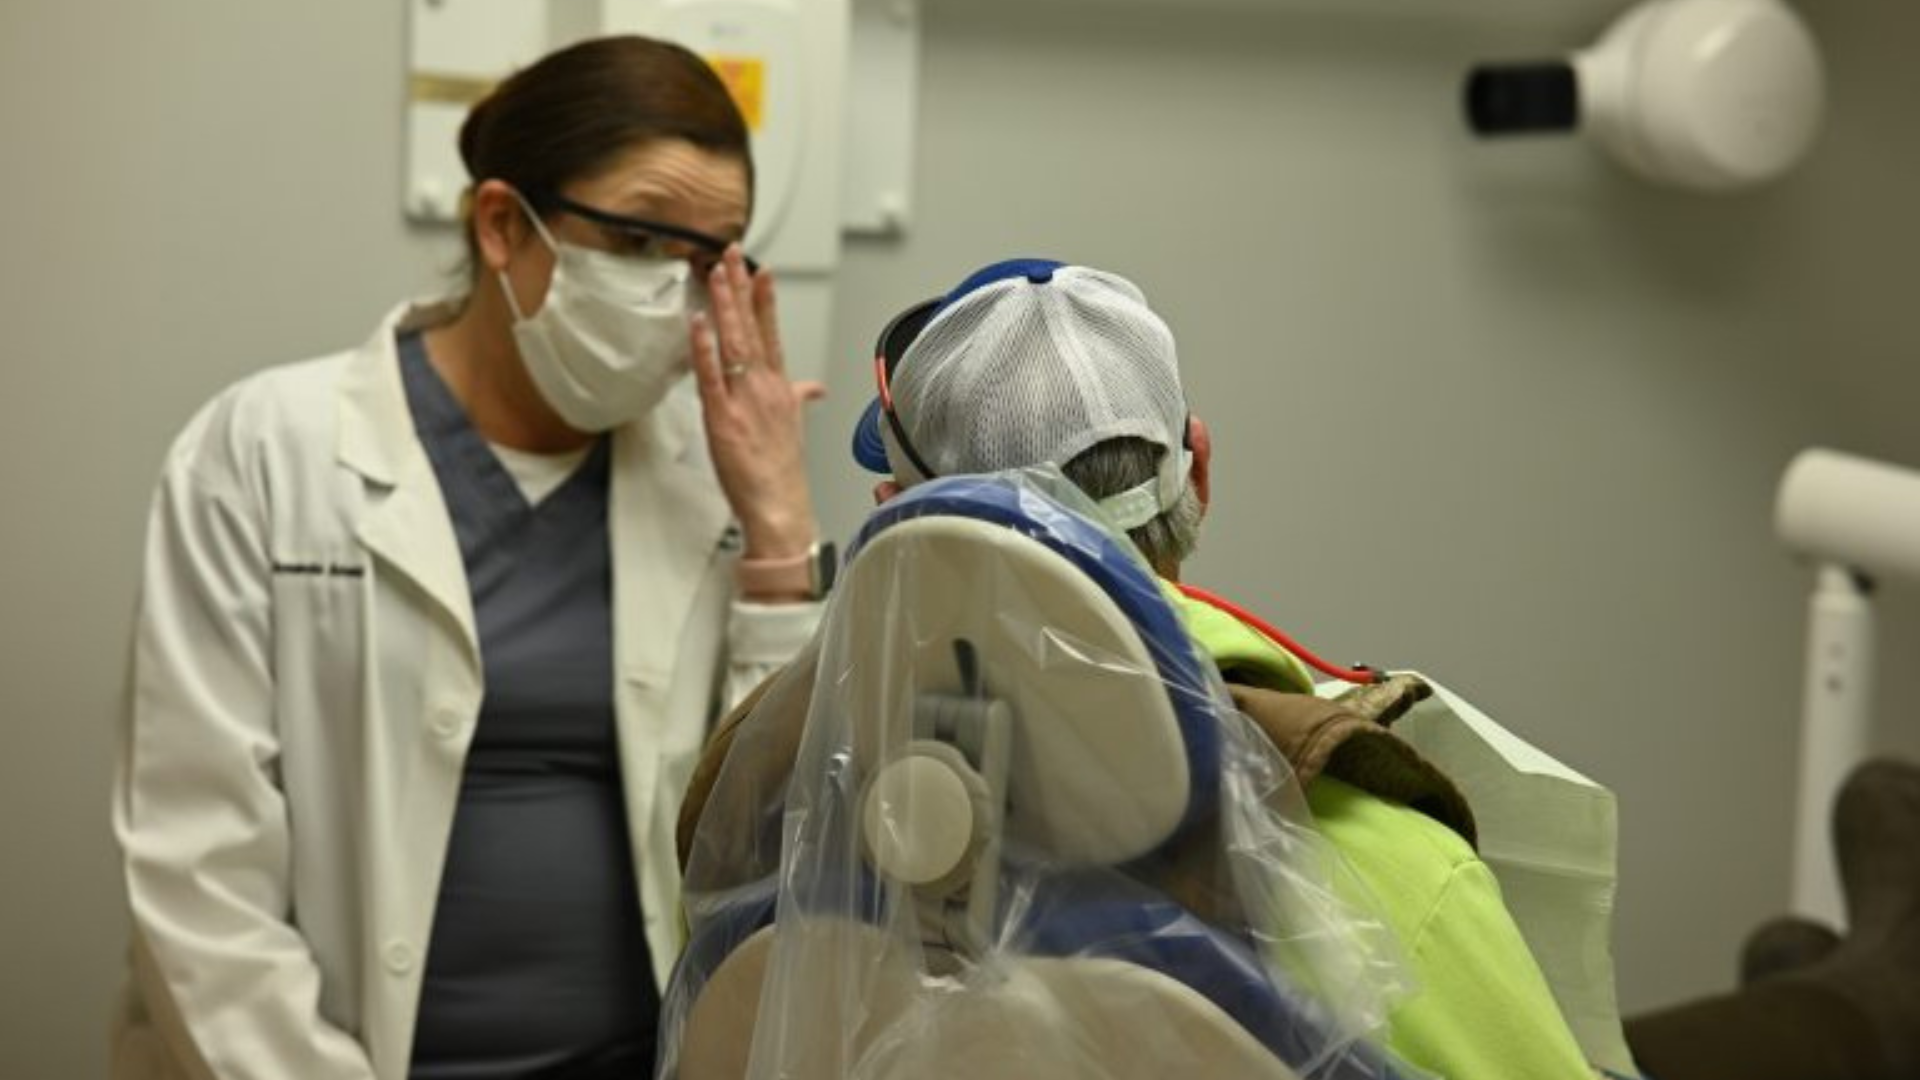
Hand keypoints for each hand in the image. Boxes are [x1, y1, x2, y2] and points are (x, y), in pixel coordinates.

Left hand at [690, 245, 824, 559]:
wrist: (780, 504)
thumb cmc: (783, 472)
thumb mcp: (794, 426)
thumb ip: (800, 398)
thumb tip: (813, 388)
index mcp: (780, 387)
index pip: (772, 333)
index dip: (765, 300)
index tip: (761, 270)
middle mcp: (765, 387)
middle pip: (752, 327)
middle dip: (741, 288)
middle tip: (732, 254)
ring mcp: (744, 400)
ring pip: (734, 342)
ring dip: (725, 306)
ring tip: (716, 273)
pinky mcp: (722, 417)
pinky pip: (711, 376)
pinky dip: (704, 348)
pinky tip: (699, 323)